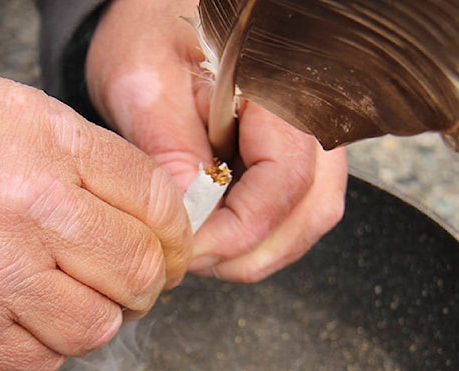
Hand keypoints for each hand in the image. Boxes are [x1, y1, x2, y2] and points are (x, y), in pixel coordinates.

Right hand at [0, 48, 190, 370]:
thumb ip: (77, 156)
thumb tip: (140, 207)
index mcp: (43, 156)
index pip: (157, 207)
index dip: (174, 230)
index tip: (167, 241)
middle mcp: (23, 226)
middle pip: (140, 276)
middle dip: (148, 279)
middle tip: (128, 274)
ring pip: (93, 332)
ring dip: (97, 317)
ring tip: (68, 295)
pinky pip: (33, 366)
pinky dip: (43, 347)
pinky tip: (19, 317)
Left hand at [86, 0, 347, 281]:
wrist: (163, 12)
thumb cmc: (153, 31)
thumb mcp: (143, 79)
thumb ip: (166, 146)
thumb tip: (187, 216)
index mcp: (283, 87)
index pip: (285, 183)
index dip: (236, 232)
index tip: (187, 249)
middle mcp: (314, 113)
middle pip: (309, 210)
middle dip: (245, 251)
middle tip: (187, 258)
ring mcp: (314, 136)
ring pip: (308, 217)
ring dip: (254, 249)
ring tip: (198, 246)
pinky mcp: (300, 153)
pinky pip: (297, 209)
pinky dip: (258, 234)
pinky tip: (215, 231)